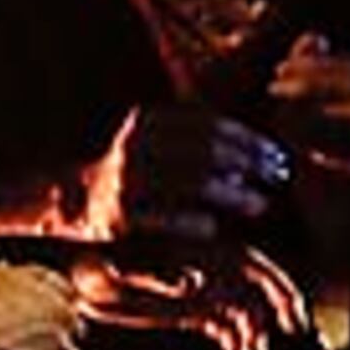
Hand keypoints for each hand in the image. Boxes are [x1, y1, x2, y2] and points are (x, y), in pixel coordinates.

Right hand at [74, 103, 288, 241]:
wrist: (72, 199)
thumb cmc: (132, 171)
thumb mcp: (153, 137)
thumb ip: (191, 130)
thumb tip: (254, 142)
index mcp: (146, 121)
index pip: (209, 124)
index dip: (248, 139)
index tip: (277, 155)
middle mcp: (134, 145)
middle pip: (206, 150)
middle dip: (249, 163)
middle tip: (277, 178)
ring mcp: (126, 180)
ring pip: (193, 182)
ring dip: (233, 194)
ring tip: (259, 204)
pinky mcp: (120, 215)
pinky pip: (169, 217)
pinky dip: (196, 221)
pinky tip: (215, 228)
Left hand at [74, 244, 314, 349]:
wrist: (78, 269)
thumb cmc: (96, 263)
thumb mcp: (120, 269)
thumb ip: (157, 276)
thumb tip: (195, 283)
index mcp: (195, 249)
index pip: (250, 262)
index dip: (276, 283)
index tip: (291, 308)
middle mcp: (205, 266)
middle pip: (259, 285)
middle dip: (280, 308)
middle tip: (294, 332)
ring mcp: (202, 289)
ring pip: (246, 310)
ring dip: (256, 334)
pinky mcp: (192, 310)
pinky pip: (225, 327)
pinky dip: (236, 345)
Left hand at [266, 33, 349, 182]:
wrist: (330, 228)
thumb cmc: (312, 166)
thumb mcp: (299, 119)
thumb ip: (308, 78)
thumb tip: (314, 36)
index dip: (319, 66)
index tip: (278, 71)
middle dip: (316, 83)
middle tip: (275, 90)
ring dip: (324, 114)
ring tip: (284, 122)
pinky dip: (343, 158)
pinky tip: (311, 160)